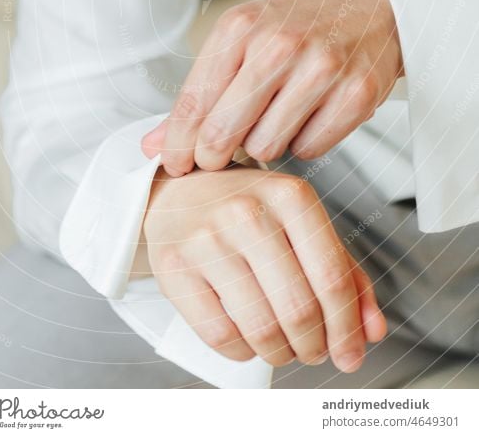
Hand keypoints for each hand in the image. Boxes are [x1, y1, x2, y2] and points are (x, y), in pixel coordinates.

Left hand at [142, 0, 402, 174]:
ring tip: (274, 119)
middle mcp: (280, 44)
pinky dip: (303, 143)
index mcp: (241, 26)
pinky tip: (308, 117)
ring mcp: (322, 69)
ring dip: (264, 145)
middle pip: (223, 132)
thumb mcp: (242, 41)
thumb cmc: (298, 26)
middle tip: (216, 158)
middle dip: (213, 156)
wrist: (373, 7)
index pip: (194, 102)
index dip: (177, 144)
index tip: (173, 165)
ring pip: (266, 147)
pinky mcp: (357, 94)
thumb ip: (199, 93)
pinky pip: (309, 150)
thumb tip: (152, 146)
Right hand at [143, 165, 386, 369]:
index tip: (349, 353)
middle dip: (313, 346)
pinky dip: (242, 352)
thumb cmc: (249, 211)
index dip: (346, 328)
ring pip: (261, 329)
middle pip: (299, 309)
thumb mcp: (302, 224)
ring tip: (282, 348)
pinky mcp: (174, 266)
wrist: (178, 192)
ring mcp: (207, 238)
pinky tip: (247, 339)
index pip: (332, 278)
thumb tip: (372, 331)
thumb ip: (344, 272)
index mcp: (290, 195)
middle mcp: (248, 211)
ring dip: (280, 354)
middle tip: (312, 350)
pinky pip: (220, 335)